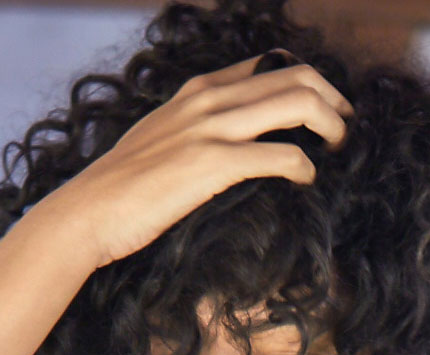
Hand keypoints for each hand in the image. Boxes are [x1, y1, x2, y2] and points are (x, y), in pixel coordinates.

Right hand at [23, 52, 353, 270]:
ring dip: (330, 127)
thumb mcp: (158, 139)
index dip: (308, 83)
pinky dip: (304, 167)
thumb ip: (192, 128)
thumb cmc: (119, 189)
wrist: (85, 214)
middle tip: (343, 130)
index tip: (324, 111)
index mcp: (197, 91)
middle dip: (333, 101)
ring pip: (298, 104)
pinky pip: (282, 155)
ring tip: (336, 151)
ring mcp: (210, 129)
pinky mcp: (212, 165)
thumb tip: (226, 141)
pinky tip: (305, 182)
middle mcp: (207, 100)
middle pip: (297, 76)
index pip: (269, 64)